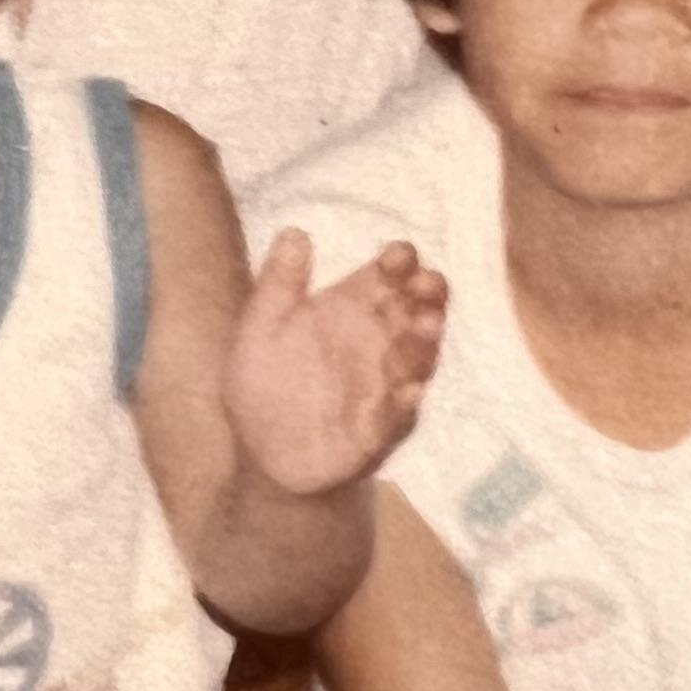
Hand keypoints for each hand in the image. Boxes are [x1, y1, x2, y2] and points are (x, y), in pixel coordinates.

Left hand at [226, 231, 446, 498]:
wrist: (266, 459)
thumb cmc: (265, 389)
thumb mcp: (260, 331)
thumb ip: (278, 285)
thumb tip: (294, 231)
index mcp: (350, 312)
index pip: (385, 279)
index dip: (397, 265)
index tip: (401, 254)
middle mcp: (376, 344)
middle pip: (412, 312)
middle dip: (427, 296)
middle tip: (430, 283)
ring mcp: (384, 387)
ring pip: (415, 361)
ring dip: (423, 344)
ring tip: (427, 325)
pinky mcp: (379, 431)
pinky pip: (396, 418)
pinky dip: (403, 406)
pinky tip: (408, 392)